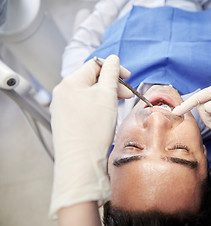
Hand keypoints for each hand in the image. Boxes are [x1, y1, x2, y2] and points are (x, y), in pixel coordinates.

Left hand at [49, 55, 130, 217]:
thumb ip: (111, 73)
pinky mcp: (65, 121)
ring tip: (117, 107)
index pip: (95, 65)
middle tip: (127, 95)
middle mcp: (62, 93)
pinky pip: (83, 107)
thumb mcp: (107, 95)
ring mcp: (62, 108)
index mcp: (70, 82)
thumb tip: (113, 59)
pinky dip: (96, 107)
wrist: (80, 161)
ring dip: (105, 96)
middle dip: (111, 84)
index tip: (128, 78)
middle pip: (91, 80)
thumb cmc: (93, 129)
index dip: (114, 69)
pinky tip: (105, 117)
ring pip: (88, 94)